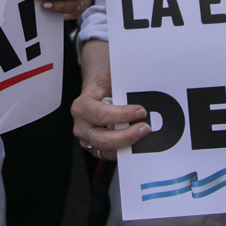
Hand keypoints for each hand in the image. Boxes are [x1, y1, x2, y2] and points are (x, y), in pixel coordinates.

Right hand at [71, 41, 149, 160]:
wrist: (97, 96)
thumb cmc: (102, 87)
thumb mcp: (108, 76)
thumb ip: (118, 73)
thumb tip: (133, 69)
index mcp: (81, 106)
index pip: (100, 114)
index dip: (121, 115)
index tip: (140, 111)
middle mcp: (81, 126)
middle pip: (102, 138)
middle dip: (126, 135)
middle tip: (144, 128)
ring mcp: (87, 140)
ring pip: (107, 151)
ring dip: (127, 145)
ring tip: (142, 134)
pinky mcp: (96, 149)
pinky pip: (111, 156)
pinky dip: (125, 151)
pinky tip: (137, 142)